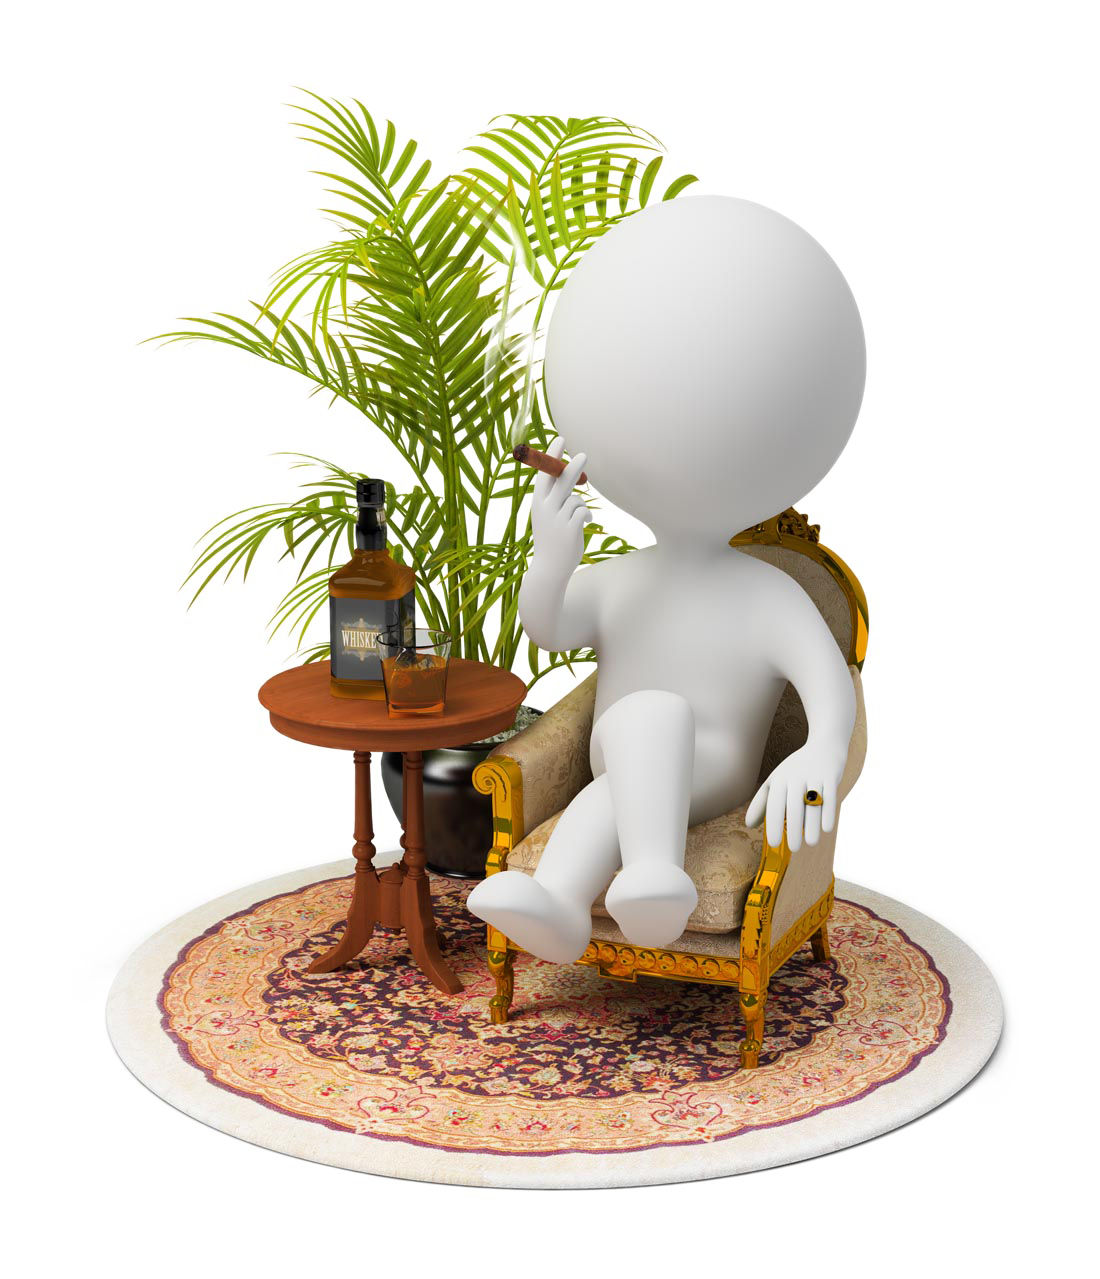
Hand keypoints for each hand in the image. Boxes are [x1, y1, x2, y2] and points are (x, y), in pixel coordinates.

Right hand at [530, 438, 590, 576]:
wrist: (549, 568)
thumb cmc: (550, 539)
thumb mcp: (547, 515)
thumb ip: (557, 497)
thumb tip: (571, 476)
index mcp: (537, 502)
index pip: (544, 474)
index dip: (552, 455)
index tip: (560, 439)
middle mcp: (545, 508)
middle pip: (561, 481)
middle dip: (573, 467)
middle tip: (584, 455)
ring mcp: (557, 519)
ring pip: (577, 499)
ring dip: (580, 506)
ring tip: (576, 519)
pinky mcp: (570, 528)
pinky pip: (585, 512)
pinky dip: (587, 516)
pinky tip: (584, 524)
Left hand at [745, 740, 846, 852]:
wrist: (824, 747)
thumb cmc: (795, 771)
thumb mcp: (775, 782)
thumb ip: (761, 803)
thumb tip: (749, 825)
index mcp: (780, 780)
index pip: (774, 805)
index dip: (773, 824)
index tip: (774, 843)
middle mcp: (796, 777)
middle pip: (794, 807)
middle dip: (793, 829)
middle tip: (793, 848)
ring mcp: (814, 776)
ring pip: (813, 805)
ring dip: (812, 825)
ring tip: (811, 843)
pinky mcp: (831, 777)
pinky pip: (830, 797)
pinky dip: (828, 813)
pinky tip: (826, 829)